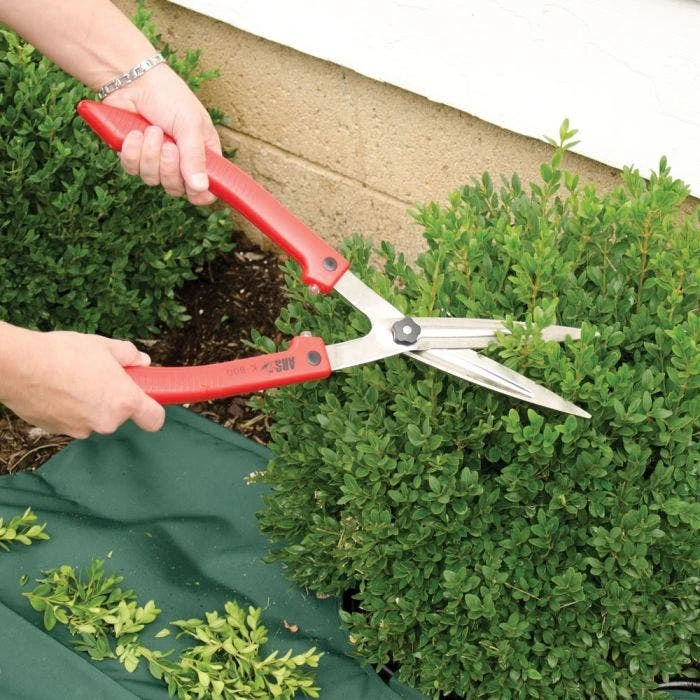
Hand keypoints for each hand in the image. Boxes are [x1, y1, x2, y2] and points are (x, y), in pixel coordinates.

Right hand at [0, 324, 164, 438]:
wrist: (19, 366)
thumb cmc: (65, 353)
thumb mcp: (105, 346)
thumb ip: (129, 356)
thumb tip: (142, 361)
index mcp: (124, 401)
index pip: (154, 420)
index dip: (152, 410)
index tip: (147, 399)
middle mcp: (106, 422)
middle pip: (119, 415)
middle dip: (113, 398)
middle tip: (100, 376)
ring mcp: (81, 429)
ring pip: (94, 418)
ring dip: (89, 404)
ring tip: (73, 379)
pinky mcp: (58, 432)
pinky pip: (72, 420)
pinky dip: (69, 409)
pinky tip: (57, 388)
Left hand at [103, 64, 221, 205]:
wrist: (133, 79)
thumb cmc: (169, 97)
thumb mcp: (191, 125)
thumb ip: (195, 157)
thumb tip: (200, 188)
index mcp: (203, 156)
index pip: (205, 190)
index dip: (200, 194)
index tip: (194, 188)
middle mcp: (180, 163)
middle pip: (177, 189)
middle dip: (169, 168)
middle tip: (169, 145)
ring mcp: (156, 162)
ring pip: (153, 180)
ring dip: (150, 155)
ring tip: (151, 130)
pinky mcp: (134, 157)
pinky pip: (133, 170)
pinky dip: (133, 152)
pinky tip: (134, 133)